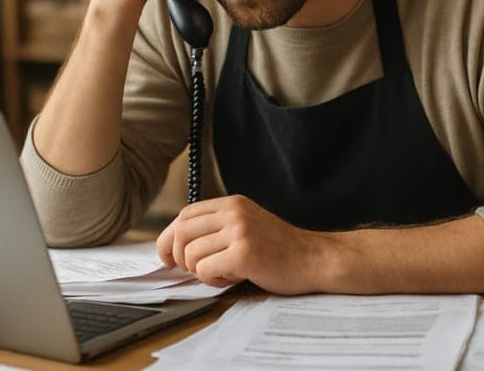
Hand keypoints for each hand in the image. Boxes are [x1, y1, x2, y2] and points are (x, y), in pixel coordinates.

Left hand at [156, 194, 333, 294]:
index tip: (169, 256)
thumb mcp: (248, 225)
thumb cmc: (281, 249)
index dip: (169, 237)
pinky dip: (213, 280)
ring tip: (223, 273)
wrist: (315, 259)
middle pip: (181, 232)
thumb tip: (176, 244)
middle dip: (177, 256)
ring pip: (191, 254)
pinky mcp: (244, 254)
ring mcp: (240, 232)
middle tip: (189, 270)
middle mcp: (235, 213)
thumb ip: (219, 227)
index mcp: (234, 203)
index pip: (185, 215)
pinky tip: (232, 278)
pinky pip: (205, 270)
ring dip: (200, 271)